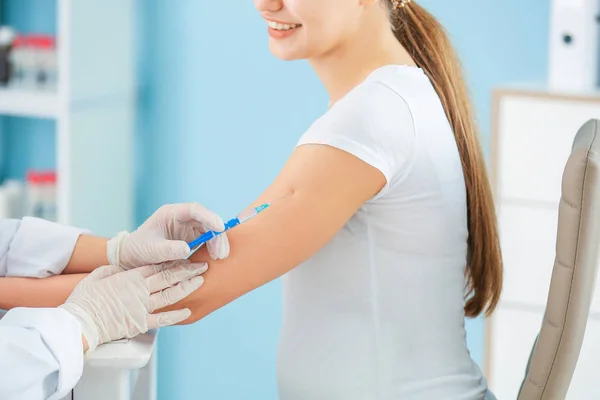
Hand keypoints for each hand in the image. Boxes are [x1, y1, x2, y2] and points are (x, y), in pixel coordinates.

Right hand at [59, 260, 206, 354]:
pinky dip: (177, 315)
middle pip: (168, 277)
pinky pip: (163, 318)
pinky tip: (188, 310)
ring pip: (170, 294)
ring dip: (187, 287)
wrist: (80, 323)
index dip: (173, 260)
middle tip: (201, 265)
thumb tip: (120, 267)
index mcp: (130, 277)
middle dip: (188, 270)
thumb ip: (112, 270)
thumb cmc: (85, 301)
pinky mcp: (141, 323)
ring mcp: (142, 307)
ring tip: (200, 280)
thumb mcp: (96, 277)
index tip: (185, 256)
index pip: (157, 265)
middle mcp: (140, 290)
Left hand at [107, 203, 229, 268]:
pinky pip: (208, 239)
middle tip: (220, 252)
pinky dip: (213, 247)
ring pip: (210, 230)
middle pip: (206, 220)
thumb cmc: (139, 249)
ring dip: (217, 242)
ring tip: (219, 257)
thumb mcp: (152, 249)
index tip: (219, 228)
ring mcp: (188, 227)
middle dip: (216, 235)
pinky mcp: (192, 237)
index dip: (209, 217)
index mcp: (171, 213)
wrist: (133, 257)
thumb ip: (168, 249)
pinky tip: (215, 257)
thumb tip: (187, 249)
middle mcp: (183, 217)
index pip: (194, 210)